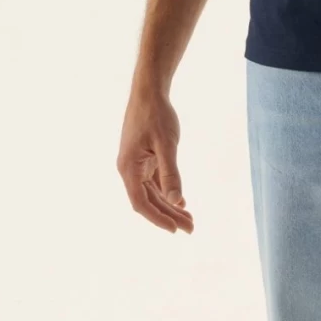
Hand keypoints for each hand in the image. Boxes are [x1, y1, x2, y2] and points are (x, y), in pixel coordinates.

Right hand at [117, 85, 194, 233]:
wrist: (149, 92)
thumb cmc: (156, 114)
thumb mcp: (167, 144)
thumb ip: (171, 173)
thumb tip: (176, 201)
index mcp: (128, 168)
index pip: (141, 203)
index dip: (157, 218)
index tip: (176, 229)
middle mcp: (128, 169)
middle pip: (148, 201)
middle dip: (169, 215)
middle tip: (191, 228)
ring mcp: (135, 165)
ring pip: (152, 193)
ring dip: (170, 206)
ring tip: (190, 219)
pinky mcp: (143, 159)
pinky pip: (154, 183)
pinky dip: (167, 193)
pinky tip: (181, 202)